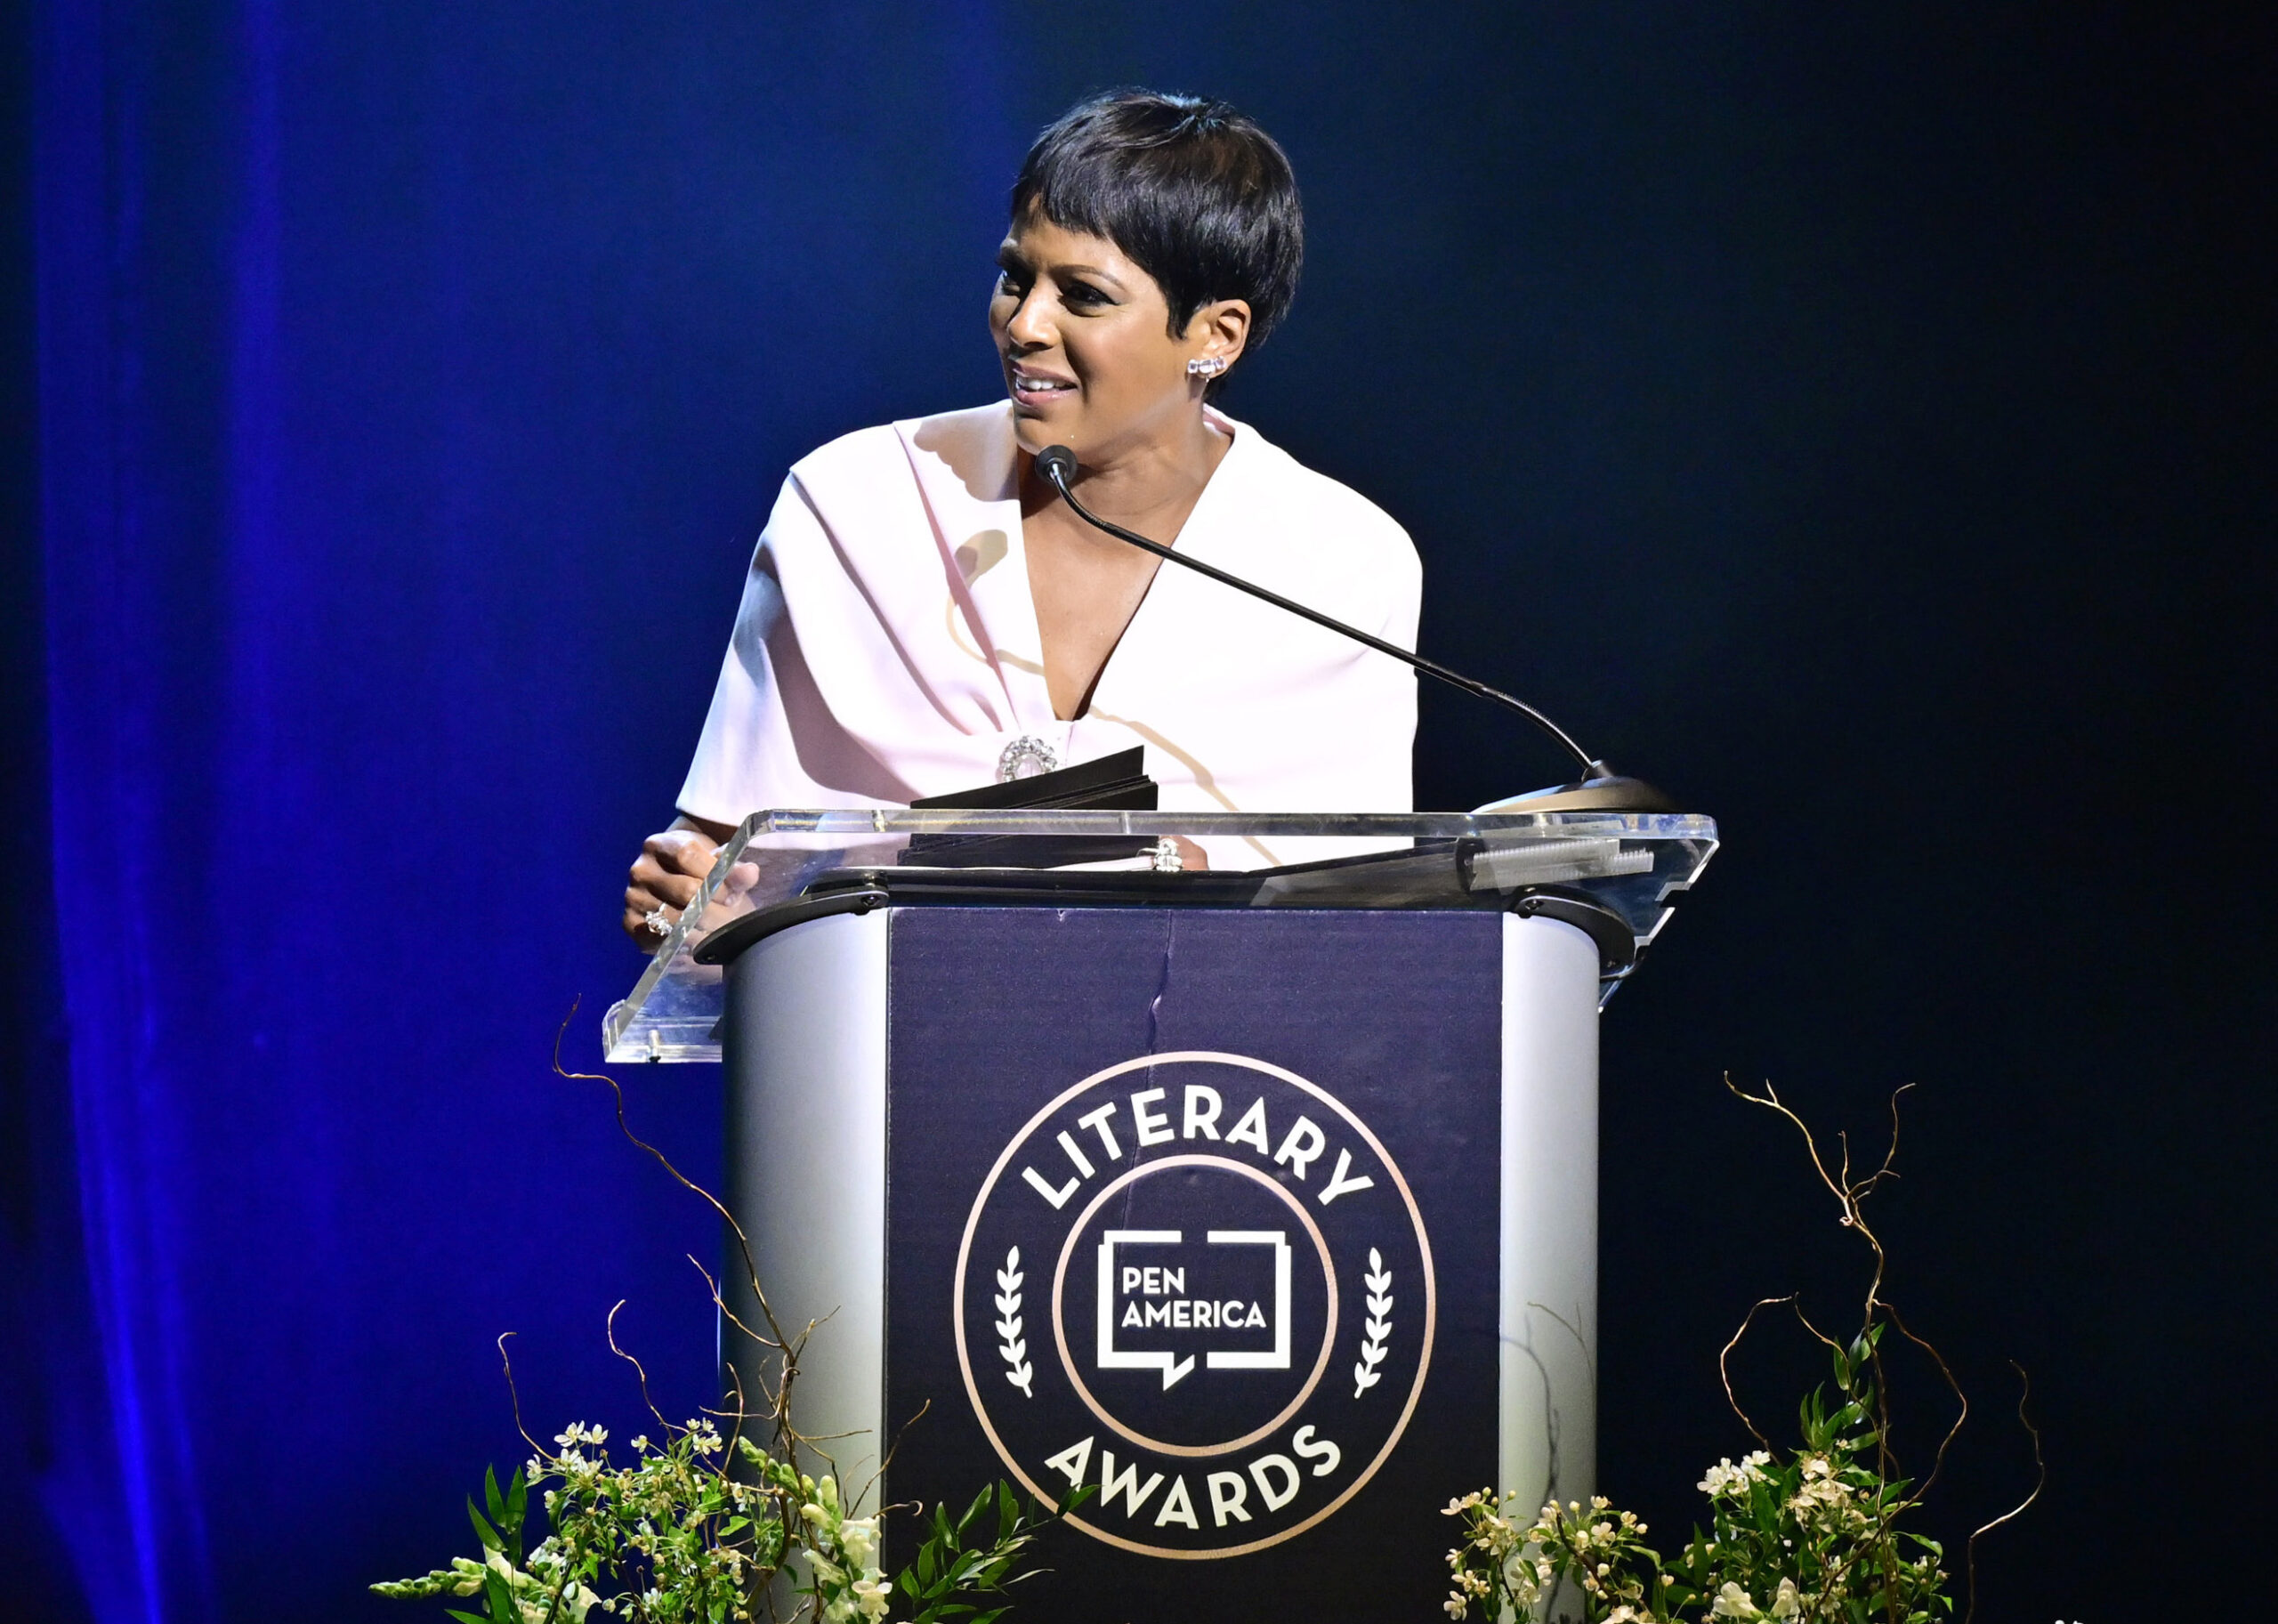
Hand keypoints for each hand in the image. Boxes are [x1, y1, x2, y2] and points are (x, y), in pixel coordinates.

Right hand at [622, 815, 732, 945]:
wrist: (677, 887)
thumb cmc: (701, 871)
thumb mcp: (718, 863)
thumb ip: (734, 868)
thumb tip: (751, 873)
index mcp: (659, 844)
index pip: (687, 855)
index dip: (715, 873)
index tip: (733, 891)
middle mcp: (641, 869)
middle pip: (686, 890)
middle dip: (716, 906)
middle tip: (731, 914)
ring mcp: (633, 897)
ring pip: (676, 918)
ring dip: (704, 928)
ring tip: (719, 929)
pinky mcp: (630, 923)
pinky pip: (661, 938)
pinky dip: (685, 943)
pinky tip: (700, 942)